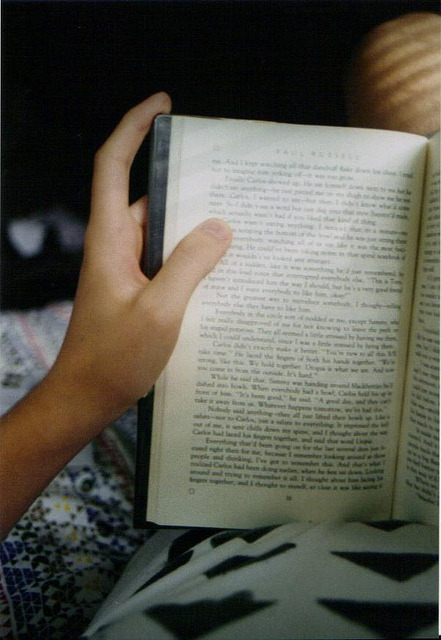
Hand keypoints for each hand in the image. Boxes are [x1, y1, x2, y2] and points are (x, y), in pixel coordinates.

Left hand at [49, 92, 232, 425]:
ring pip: (162, 233)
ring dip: (192, 227)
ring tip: (236, 223)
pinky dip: (190, 258)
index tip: (163, 106)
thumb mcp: (160, 311)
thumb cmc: (113, 358)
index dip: (134, 128)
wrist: (87, 397)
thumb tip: (220, 227)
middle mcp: (116, 247)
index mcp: (110, 240)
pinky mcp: (137, 291)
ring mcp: (126, 270)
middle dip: (183, 184)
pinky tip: (221, 268)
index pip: (114, 167)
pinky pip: (167, 262)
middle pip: (147, 198)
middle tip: (227, 177)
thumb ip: (190, 265)